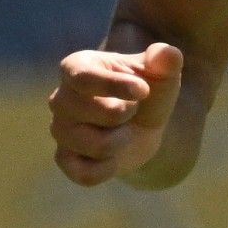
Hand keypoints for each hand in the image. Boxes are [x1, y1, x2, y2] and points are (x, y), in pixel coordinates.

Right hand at [49, 43, 183, 185]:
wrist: (142, 125)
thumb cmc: (146, 90)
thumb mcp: (161, 72)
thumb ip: (165, 59)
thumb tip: (167, 54)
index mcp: (77, 67)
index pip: (85, 78)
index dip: (117, 86)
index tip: (144, 91)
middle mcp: (60, 98)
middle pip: (99, 113)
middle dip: (128, 114)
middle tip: (131, 109)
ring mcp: (60, 130)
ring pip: (98, 146)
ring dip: (123, 140)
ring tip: (123, 130)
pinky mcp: (64, 159)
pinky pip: (86, 173)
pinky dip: (110, 167)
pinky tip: (115, 154)